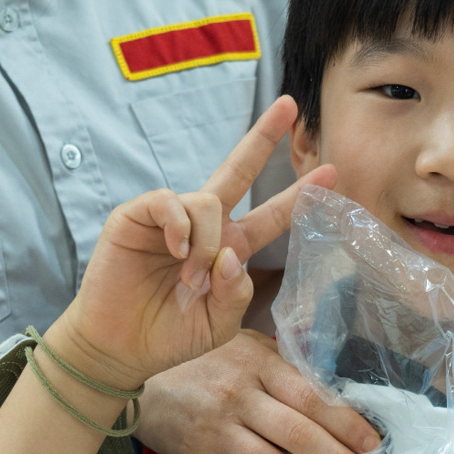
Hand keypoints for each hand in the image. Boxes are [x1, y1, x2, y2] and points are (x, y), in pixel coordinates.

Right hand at [50, 97, 331, 389]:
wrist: (121, 348)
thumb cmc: (170, 336)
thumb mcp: (218, 324)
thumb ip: (236, 294)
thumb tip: (232, 255)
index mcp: (229, 248)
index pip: (270, 214)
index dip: (297, 195)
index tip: (331, 172)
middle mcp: (204, 226)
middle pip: (238, 170)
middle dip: (263, 137)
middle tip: (289, 105)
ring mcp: (170, 218)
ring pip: (207, 200)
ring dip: (206, 242)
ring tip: (191, 277)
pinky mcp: (137, 217)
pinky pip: (168, 201)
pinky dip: (178, 224)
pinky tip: (177, 249)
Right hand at [139, 331, 380, 453]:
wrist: (130, 371)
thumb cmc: (198, 356)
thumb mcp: (242, 344)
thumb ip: (282, 365)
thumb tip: (331, 393)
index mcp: (258, 365)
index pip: (311, 397)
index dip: (346, 423)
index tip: (373, 445)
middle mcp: (239, 398)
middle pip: (298, 434)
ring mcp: (217, 432)